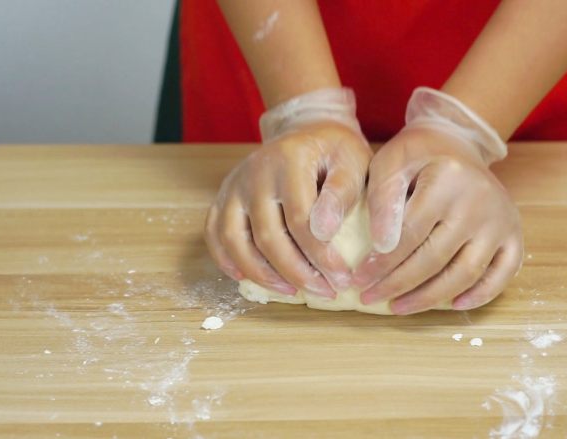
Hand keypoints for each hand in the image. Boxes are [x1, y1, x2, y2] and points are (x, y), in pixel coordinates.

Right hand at [205, 120, 371, 297]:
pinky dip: (227, 261)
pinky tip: (249, 278)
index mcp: (289, 161)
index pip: (300, 220)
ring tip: (292, 291)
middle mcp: (254, 173)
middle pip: (267, 236)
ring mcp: (234, 185)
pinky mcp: (224, 197)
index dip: (321, 256)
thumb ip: (342, 193)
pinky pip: (214, 234)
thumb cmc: (335, 151)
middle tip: (324, 291)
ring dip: (262, 274)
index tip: (342, 279)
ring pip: (235, 240)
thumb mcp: (352, 162)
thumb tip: (324, 232)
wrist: (306, 130)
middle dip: (296, 272)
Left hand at [353, 124, 522, 313]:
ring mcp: (501, 220)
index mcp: (448, 179)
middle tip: (369, 298)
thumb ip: (382, 198)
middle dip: (398, 284)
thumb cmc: (417, 155)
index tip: (358, 279)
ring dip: (430, 298)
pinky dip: (481, 295)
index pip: (410, 234)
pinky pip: (503, 273)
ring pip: (466, 273)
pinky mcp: (513, 233)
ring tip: (398, 307)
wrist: (457, 143)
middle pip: (435, 258)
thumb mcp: (390, 161)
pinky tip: (453, 306)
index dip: (381, 262)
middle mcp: (480, 201)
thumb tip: (381, 247)